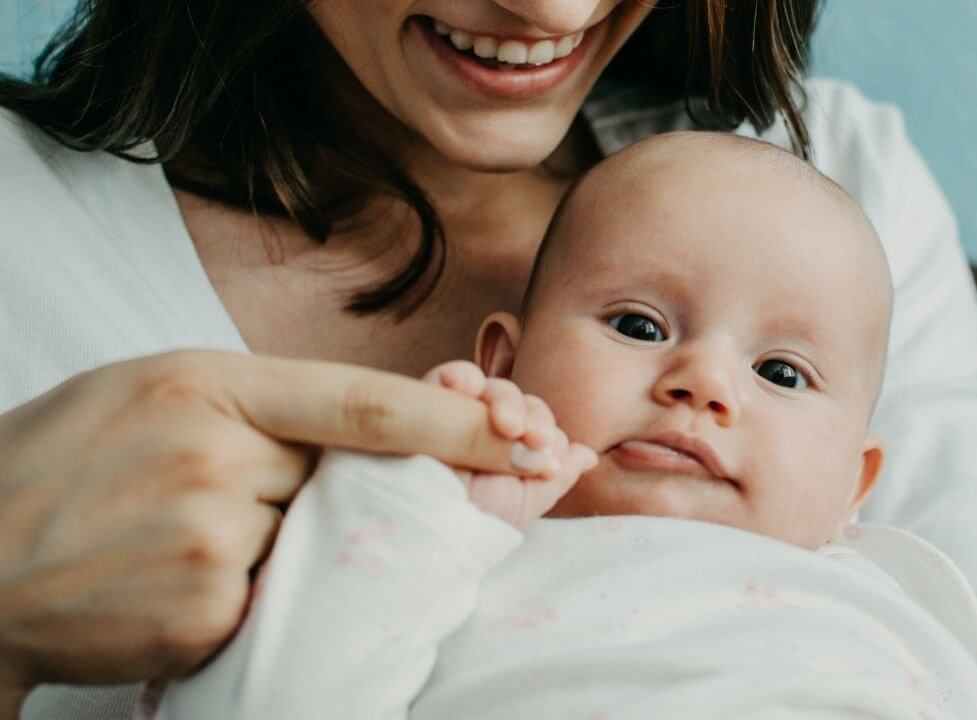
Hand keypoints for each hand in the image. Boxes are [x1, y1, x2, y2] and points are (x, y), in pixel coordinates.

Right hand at [0, 351, 548, 702]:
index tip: (524, 430)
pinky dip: (245, 588)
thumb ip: (260, 403)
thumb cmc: (59, 463)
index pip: (366, 404)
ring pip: (310, 541)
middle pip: (348, 478)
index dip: (456, 422)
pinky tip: (167, 576)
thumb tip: (366, 426)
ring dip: (278, 540)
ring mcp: (213, 543)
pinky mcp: (206, 614)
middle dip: (346, 488)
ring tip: (177, 532)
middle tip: (279, 491)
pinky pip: (270, 597)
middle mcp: (219, 459)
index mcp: (210, 386)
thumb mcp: (154, 390)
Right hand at [423, 361, 597, 529]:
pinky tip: (467, 389)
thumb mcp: (522, 504)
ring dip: (504, 400)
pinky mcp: (421, 404)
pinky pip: (445, 379)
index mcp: (507, 454)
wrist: (420, 532)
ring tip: (506, 424)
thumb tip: (588, 453)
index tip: (549, 457)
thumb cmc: (471, 527)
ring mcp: (452, 417)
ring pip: (487, 388)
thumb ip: (556, 475)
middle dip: (530, 416)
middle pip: (515, 402)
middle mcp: (481, 433)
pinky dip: (460, 376)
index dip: (546, 433)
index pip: (535, 424)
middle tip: (532, 439)